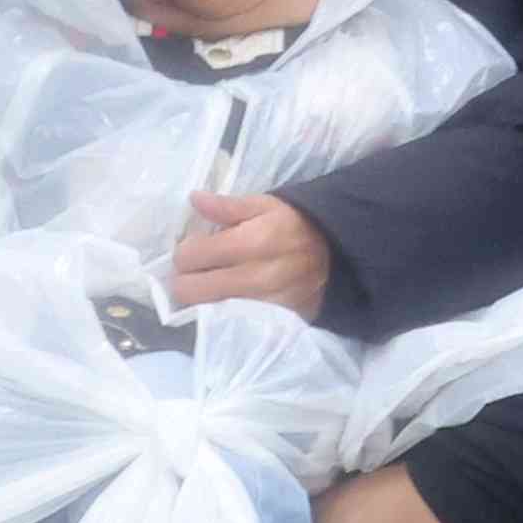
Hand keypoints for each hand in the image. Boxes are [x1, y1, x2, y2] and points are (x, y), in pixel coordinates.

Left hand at [167, 191, 333, 318]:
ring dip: (201, 296)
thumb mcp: (266, 206)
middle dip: (185, 278)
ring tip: (214, 281)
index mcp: (251, 242)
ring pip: (204, 308)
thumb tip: (194, 199)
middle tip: (199, 268)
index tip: (197, 247)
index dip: (186, 251)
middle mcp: (254, 277)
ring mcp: (260, 305)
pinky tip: (229, 297)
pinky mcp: (266, 322)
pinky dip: (220, 310)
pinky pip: (227, 321)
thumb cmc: (295, 226)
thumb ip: (227, 206)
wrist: (337, 257)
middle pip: (188, 290)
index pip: (190, 256)